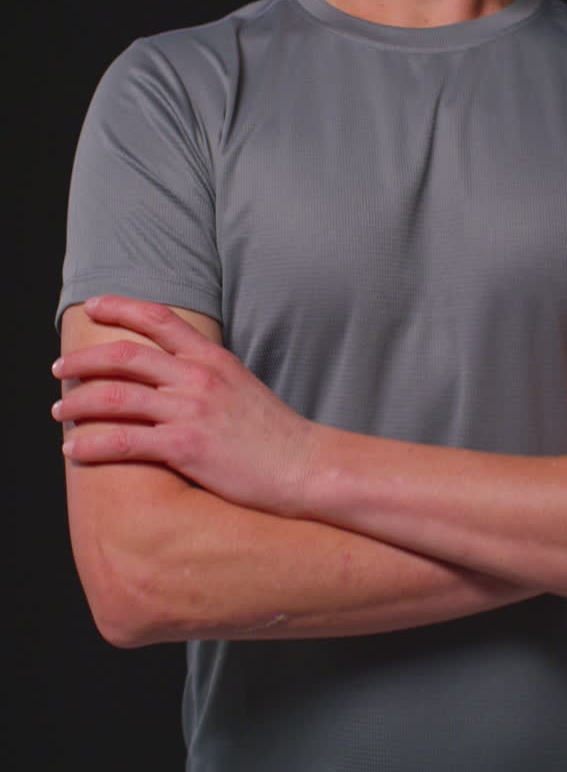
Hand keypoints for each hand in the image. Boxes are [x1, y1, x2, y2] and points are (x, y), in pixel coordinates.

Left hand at [52, 295, 313, 513]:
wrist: (304, 465)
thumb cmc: (272, 434)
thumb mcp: (239, 386)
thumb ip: (205, 374)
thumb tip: (170, 374)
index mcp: (211, 358)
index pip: (158, 319)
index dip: (121, 307)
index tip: (95, 305)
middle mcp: (197, 377)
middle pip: (125, 356)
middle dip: (84, 359)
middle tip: (59, 368)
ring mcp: (190, 411)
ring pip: (115, 398)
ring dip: (77, 403)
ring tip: (58, 411)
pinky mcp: (185, 448)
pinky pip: (124, 442)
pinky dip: (91, 445)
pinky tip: (74, 449)